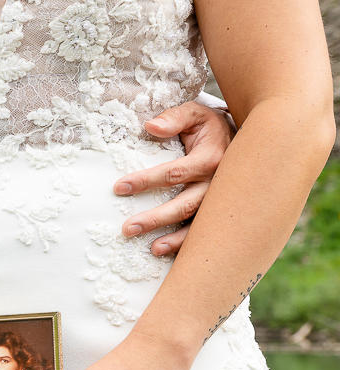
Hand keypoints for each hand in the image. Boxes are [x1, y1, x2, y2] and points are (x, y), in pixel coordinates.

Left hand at [114, 100, 234, 255]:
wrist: (249, 141)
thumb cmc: (210, 127)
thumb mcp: (195, 114)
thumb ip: (173, 118)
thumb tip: (150, 126)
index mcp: (211, 159)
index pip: (174, 173)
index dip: (146, 180)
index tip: (120, 188)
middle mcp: (219, 183)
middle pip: (185, 204)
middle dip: (156, 218)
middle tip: (127, 229)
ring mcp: (223, 201)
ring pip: (199, 223)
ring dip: (176, 239)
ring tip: (153, 249)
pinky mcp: (223, 212)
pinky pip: (208, 232)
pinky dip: (191, 244)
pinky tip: (172, 254)